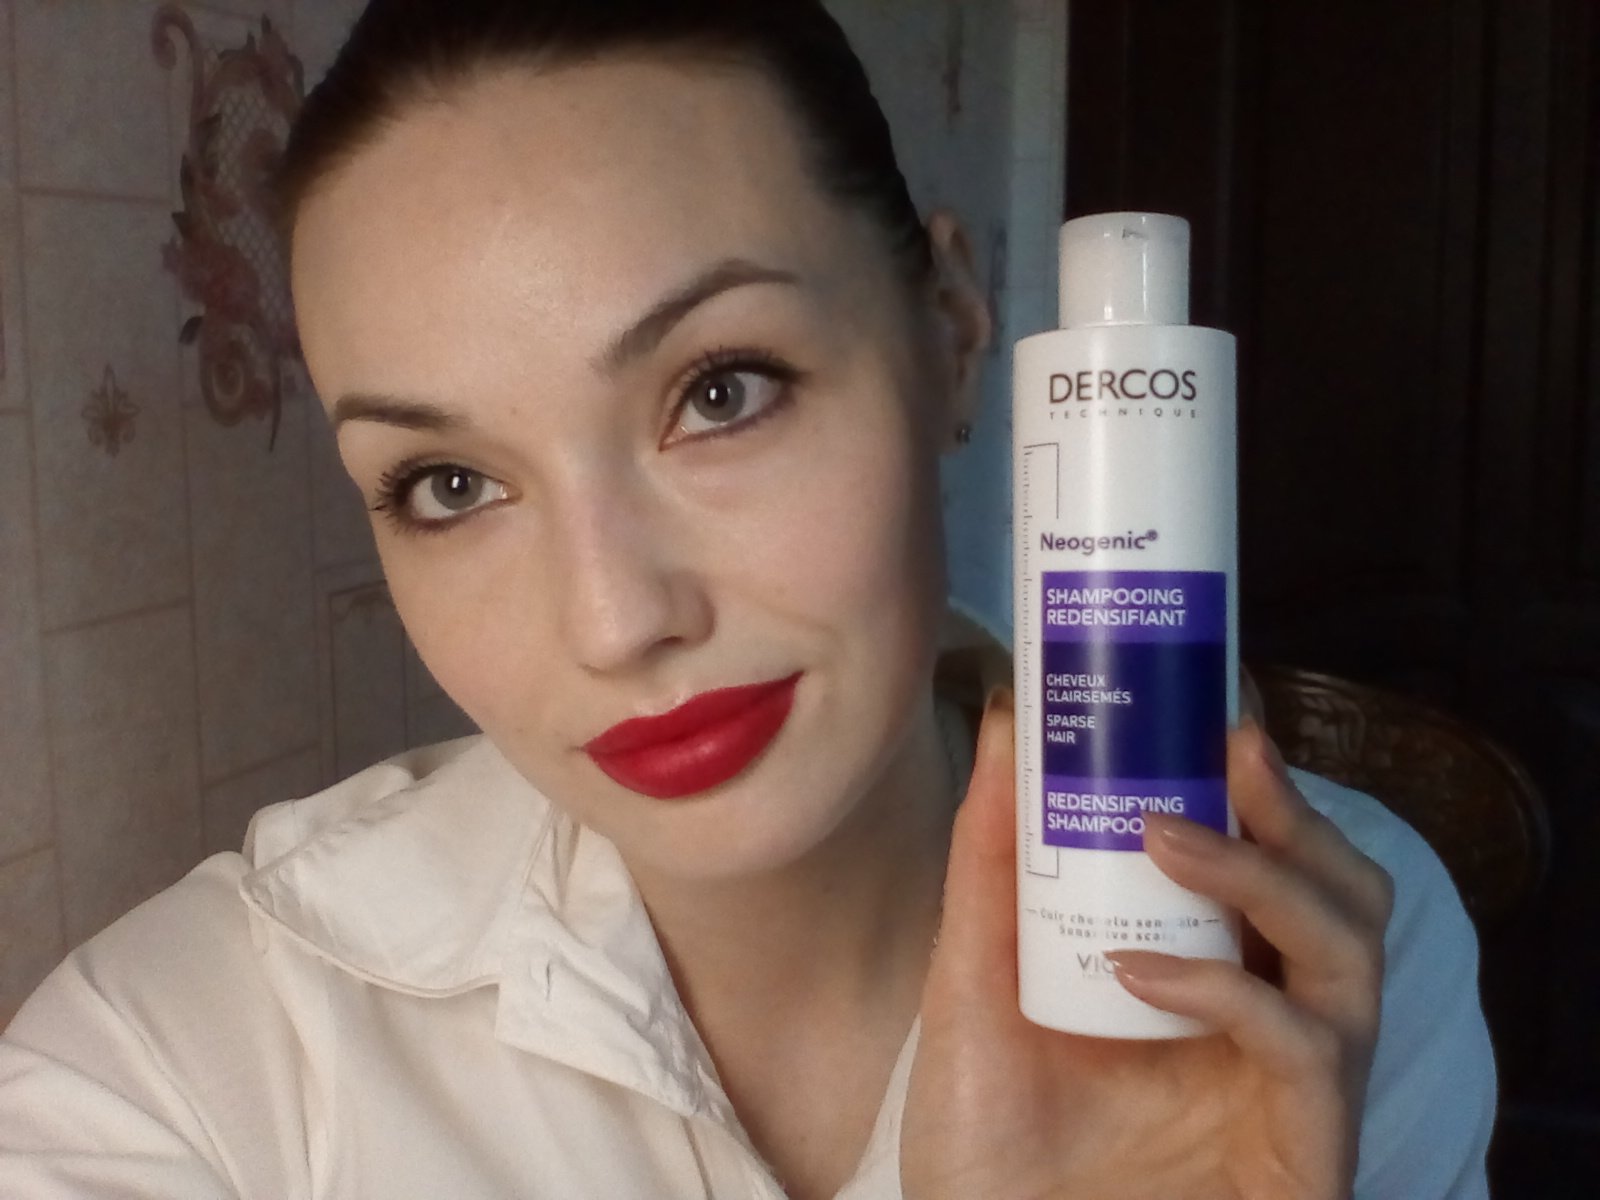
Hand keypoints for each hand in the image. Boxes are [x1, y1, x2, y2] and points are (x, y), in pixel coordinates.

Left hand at [901, 690, 1393, 1199]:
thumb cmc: (989, 1130)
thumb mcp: (977, 973)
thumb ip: (994, 857)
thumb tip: (1005, 716)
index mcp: (1212, 969)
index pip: (1274, 856)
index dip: (1261, 777)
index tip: (1210, 696)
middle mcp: (1268, 1017)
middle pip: (1342, 890)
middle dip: (1293, 810)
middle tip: (1226, 746)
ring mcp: (1294, 1085)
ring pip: (1348, 950)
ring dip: (1264, 874)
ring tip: (1165, 835)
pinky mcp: (1305, 1150)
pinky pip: (1302, 1046)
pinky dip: (1224, 989)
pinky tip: (1134, 968)